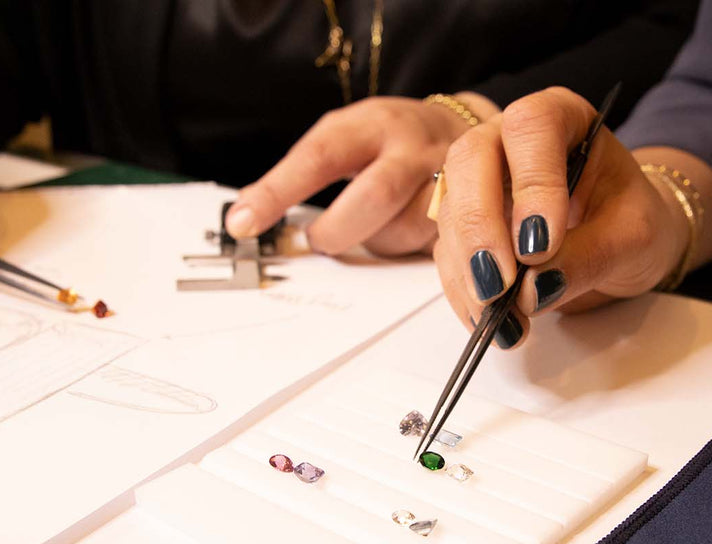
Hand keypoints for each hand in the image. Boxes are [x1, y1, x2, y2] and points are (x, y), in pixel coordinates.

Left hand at [225, 93, 498, 256]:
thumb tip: (245, 216)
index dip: (278, 192)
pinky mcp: (467, 216)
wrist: (466, 130)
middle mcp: (414, 148)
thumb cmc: (391, 141)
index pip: (319, 157)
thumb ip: (304, 170)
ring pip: (403, 230)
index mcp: (373, 124)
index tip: (244, 222)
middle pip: (374, 196)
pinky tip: (404, 234)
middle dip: (337, 230)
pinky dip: (405, 250)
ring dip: (374, 243)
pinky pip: (431, 250)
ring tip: (370, 228)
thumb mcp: (348, 136)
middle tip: (318, 238)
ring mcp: (449, 181)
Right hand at [434, 87, 694, 348]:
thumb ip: (589, 256)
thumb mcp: (633, 237)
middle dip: (481, 228)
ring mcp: (480, 179)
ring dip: (469, 271)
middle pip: (470, 160)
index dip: (532, 184)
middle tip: (501, 286)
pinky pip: (449, 253)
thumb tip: (533, 288)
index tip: (541, 247)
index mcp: (560, 117)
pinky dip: (464, 292)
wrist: (621, 241)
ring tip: (502, 320)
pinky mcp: (466, 224)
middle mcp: (508, 139)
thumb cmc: (633, 222)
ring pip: (451, 210)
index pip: (532, 129)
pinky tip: (486, 321)